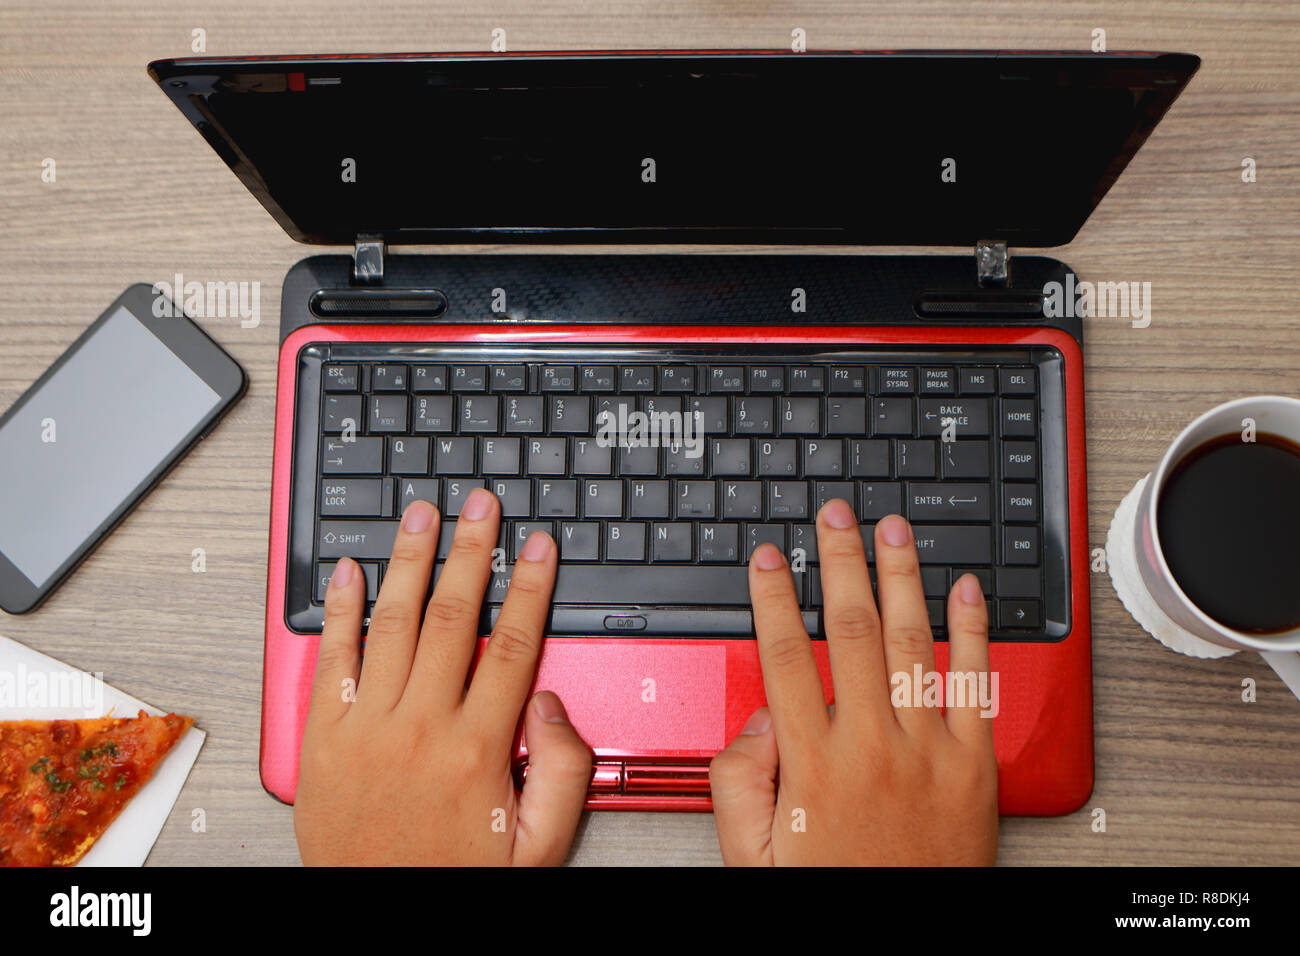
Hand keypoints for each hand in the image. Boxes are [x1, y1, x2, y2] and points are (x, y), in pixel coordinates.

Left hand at [294, 489, 592, 864]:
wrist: (378, 918)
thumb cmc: (455, 882)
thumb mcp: (538, 846)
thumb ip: (562, 772)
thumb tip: (550, 704)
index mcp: (478, 748)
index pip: (510, 643)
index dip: (528, 586)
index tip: (537, 545)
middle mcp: (420, 727)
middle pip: (451, 615)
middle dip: (470, 550)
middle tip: (480, 504)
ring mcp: (367, 728)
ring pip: (392, 623)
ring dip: (408, 560)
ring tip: (421, 514)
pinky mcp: (324, 739)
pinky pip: (333, 660)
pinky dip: (340, 610)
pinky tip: (350, 571)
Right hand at [710, 500, 997, 864]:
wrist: (904, 942)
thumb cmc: (832, 894)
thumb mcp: (752, 855)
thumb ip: (738, 781)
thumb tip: (758, 720)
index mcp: (812, 763)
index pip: (785, 656)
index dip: (773, 599)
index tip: (769, 558)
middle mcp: (871, 746)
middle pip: (851, 630)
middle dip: (839, 562)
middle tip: (835, 516)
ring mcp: (928, 752)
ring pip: (913, 642)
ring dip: (901, 577)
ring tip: (893, 530)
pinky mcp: (974, 766)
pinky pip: (975, 685)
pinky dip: (974, 632)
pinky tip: (966, 589)